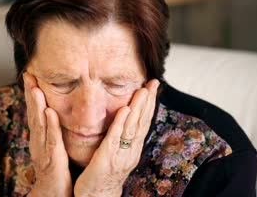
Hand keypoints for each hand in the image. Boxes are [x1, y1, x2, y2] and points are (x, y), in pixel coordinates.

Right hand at [23, 72, 71, 196]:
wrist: (52, 192)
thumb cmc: (54, 169)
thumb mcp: (51, 144)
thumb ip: (50, 128)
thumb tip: (51, 110)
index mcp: (38, 136)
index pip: (34, 110)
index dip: (30, 93)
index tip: (30, 75)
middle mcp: (38, 140)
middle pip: (33, 113)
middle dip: (30, 93)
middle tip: (28, 75)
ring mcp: (44, 148)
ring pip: (39, 124)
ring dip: (37, 106)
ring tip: (36, 89)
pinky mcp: (53, 158)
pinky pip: (52, 140)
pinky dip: (50, 126)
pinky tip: (50, 114)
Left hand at [74, 79, 159, 196]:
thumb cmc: (103, 174)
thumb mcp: (116, 153)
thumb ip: (120, 137)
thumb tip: (125, 119)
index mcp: (132, 148)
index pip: (143, 122)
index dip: (149, 104)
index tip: (153, 87)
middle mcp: (130, 151)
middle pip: (142, 122)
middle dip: (148, 101)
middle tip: (154, 83)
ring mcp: (120, 155)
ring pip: (132, 128)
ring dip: (138, 108)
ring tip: (143, 91)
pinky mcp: (106, 158)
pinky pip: (115, 139)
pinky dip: (120, 124)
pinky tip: (125, 110)